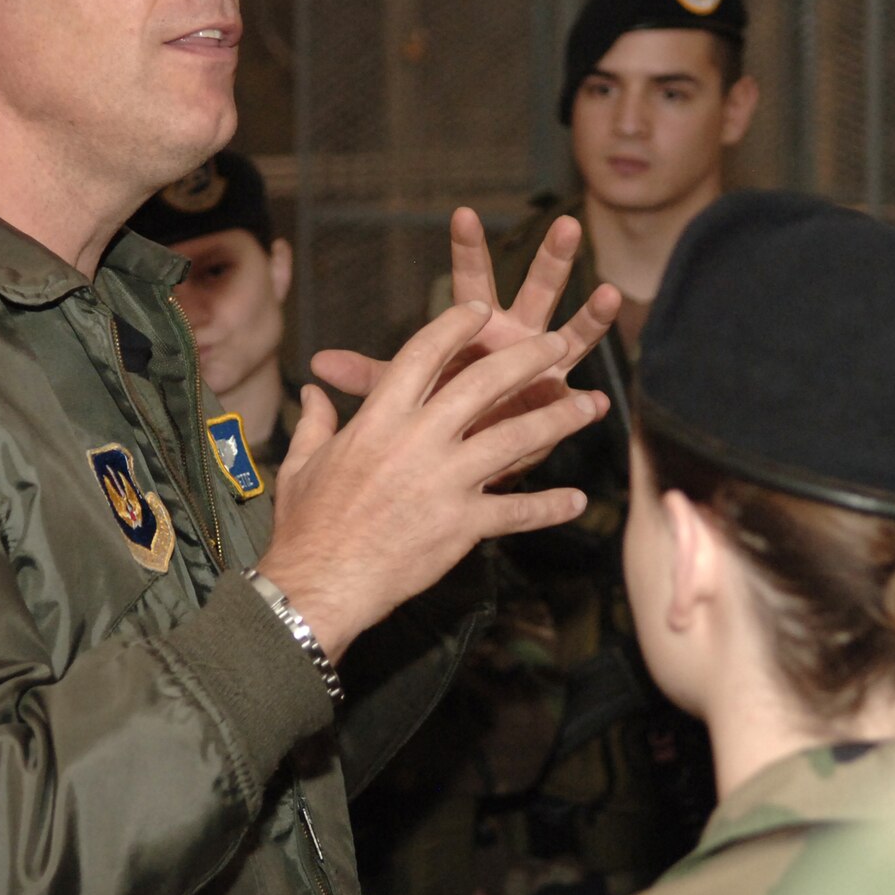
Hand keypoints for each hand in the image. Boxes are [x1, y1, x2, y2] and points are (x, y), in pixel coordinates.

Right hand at [257, 302, 608, 659]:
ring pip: (516, 439)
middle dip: (527, 359)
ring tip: (592, 404)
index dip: (455, 327)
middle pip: (484, 384)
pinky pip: (516, 512)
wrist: (320, 583)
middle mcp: (418, 440)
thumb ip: (316, 421)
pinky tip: (576, 500)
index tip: (480, 311)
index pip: (423, 354)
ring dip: (559, 419)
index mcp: (379, 419)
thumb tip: (313, 388)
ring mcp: (446, 481)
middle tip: (556, 345)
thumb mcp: (303, 464)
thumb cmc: (308, 524)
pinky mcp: (463, 524)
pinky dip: (548, 507)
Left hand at [313, 209, 619, 427]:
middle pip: (535, 289)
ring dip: (592, 312)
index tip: (464, 213)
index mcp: (475, 330)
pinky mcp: (559, 398)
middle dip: (551, 259)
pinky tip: (605, 397)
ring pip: (571, 329)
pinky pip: (581, 390)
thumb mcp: (401, 397)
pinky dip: (591, 395)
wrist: (461, 461)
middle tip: (565, 225)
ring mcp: (542, 363)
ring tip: (610, 292)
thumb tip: (316, 365)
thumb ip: (370, 377)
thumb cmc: (435, 417)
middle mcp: (515, 337)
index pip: (470, 282)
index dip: (467, 250)